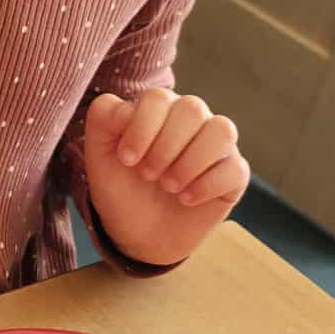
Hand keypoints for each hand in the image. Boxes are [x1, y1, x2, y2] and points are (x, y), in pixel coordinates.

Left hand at [84, 89, 249, 265]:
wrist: (139, 235)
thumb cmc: (121, 188)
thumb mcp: (99, 154)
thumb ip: (104, 117)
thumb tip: (128, 106)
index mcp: (160, 109)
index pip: (158, 98)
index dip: (141, 128)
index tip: (126, 159)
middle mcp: (193, 120)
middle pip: (192, 108)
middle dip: (165, 147)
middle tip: (148, 174)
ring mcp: (217, 146)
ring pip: (222, 131)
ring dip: (190, 162)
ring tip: (169, 186)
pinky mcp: (234, 174)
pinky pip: (235, 168)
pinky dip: (206, 186)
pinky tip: (186, 199)